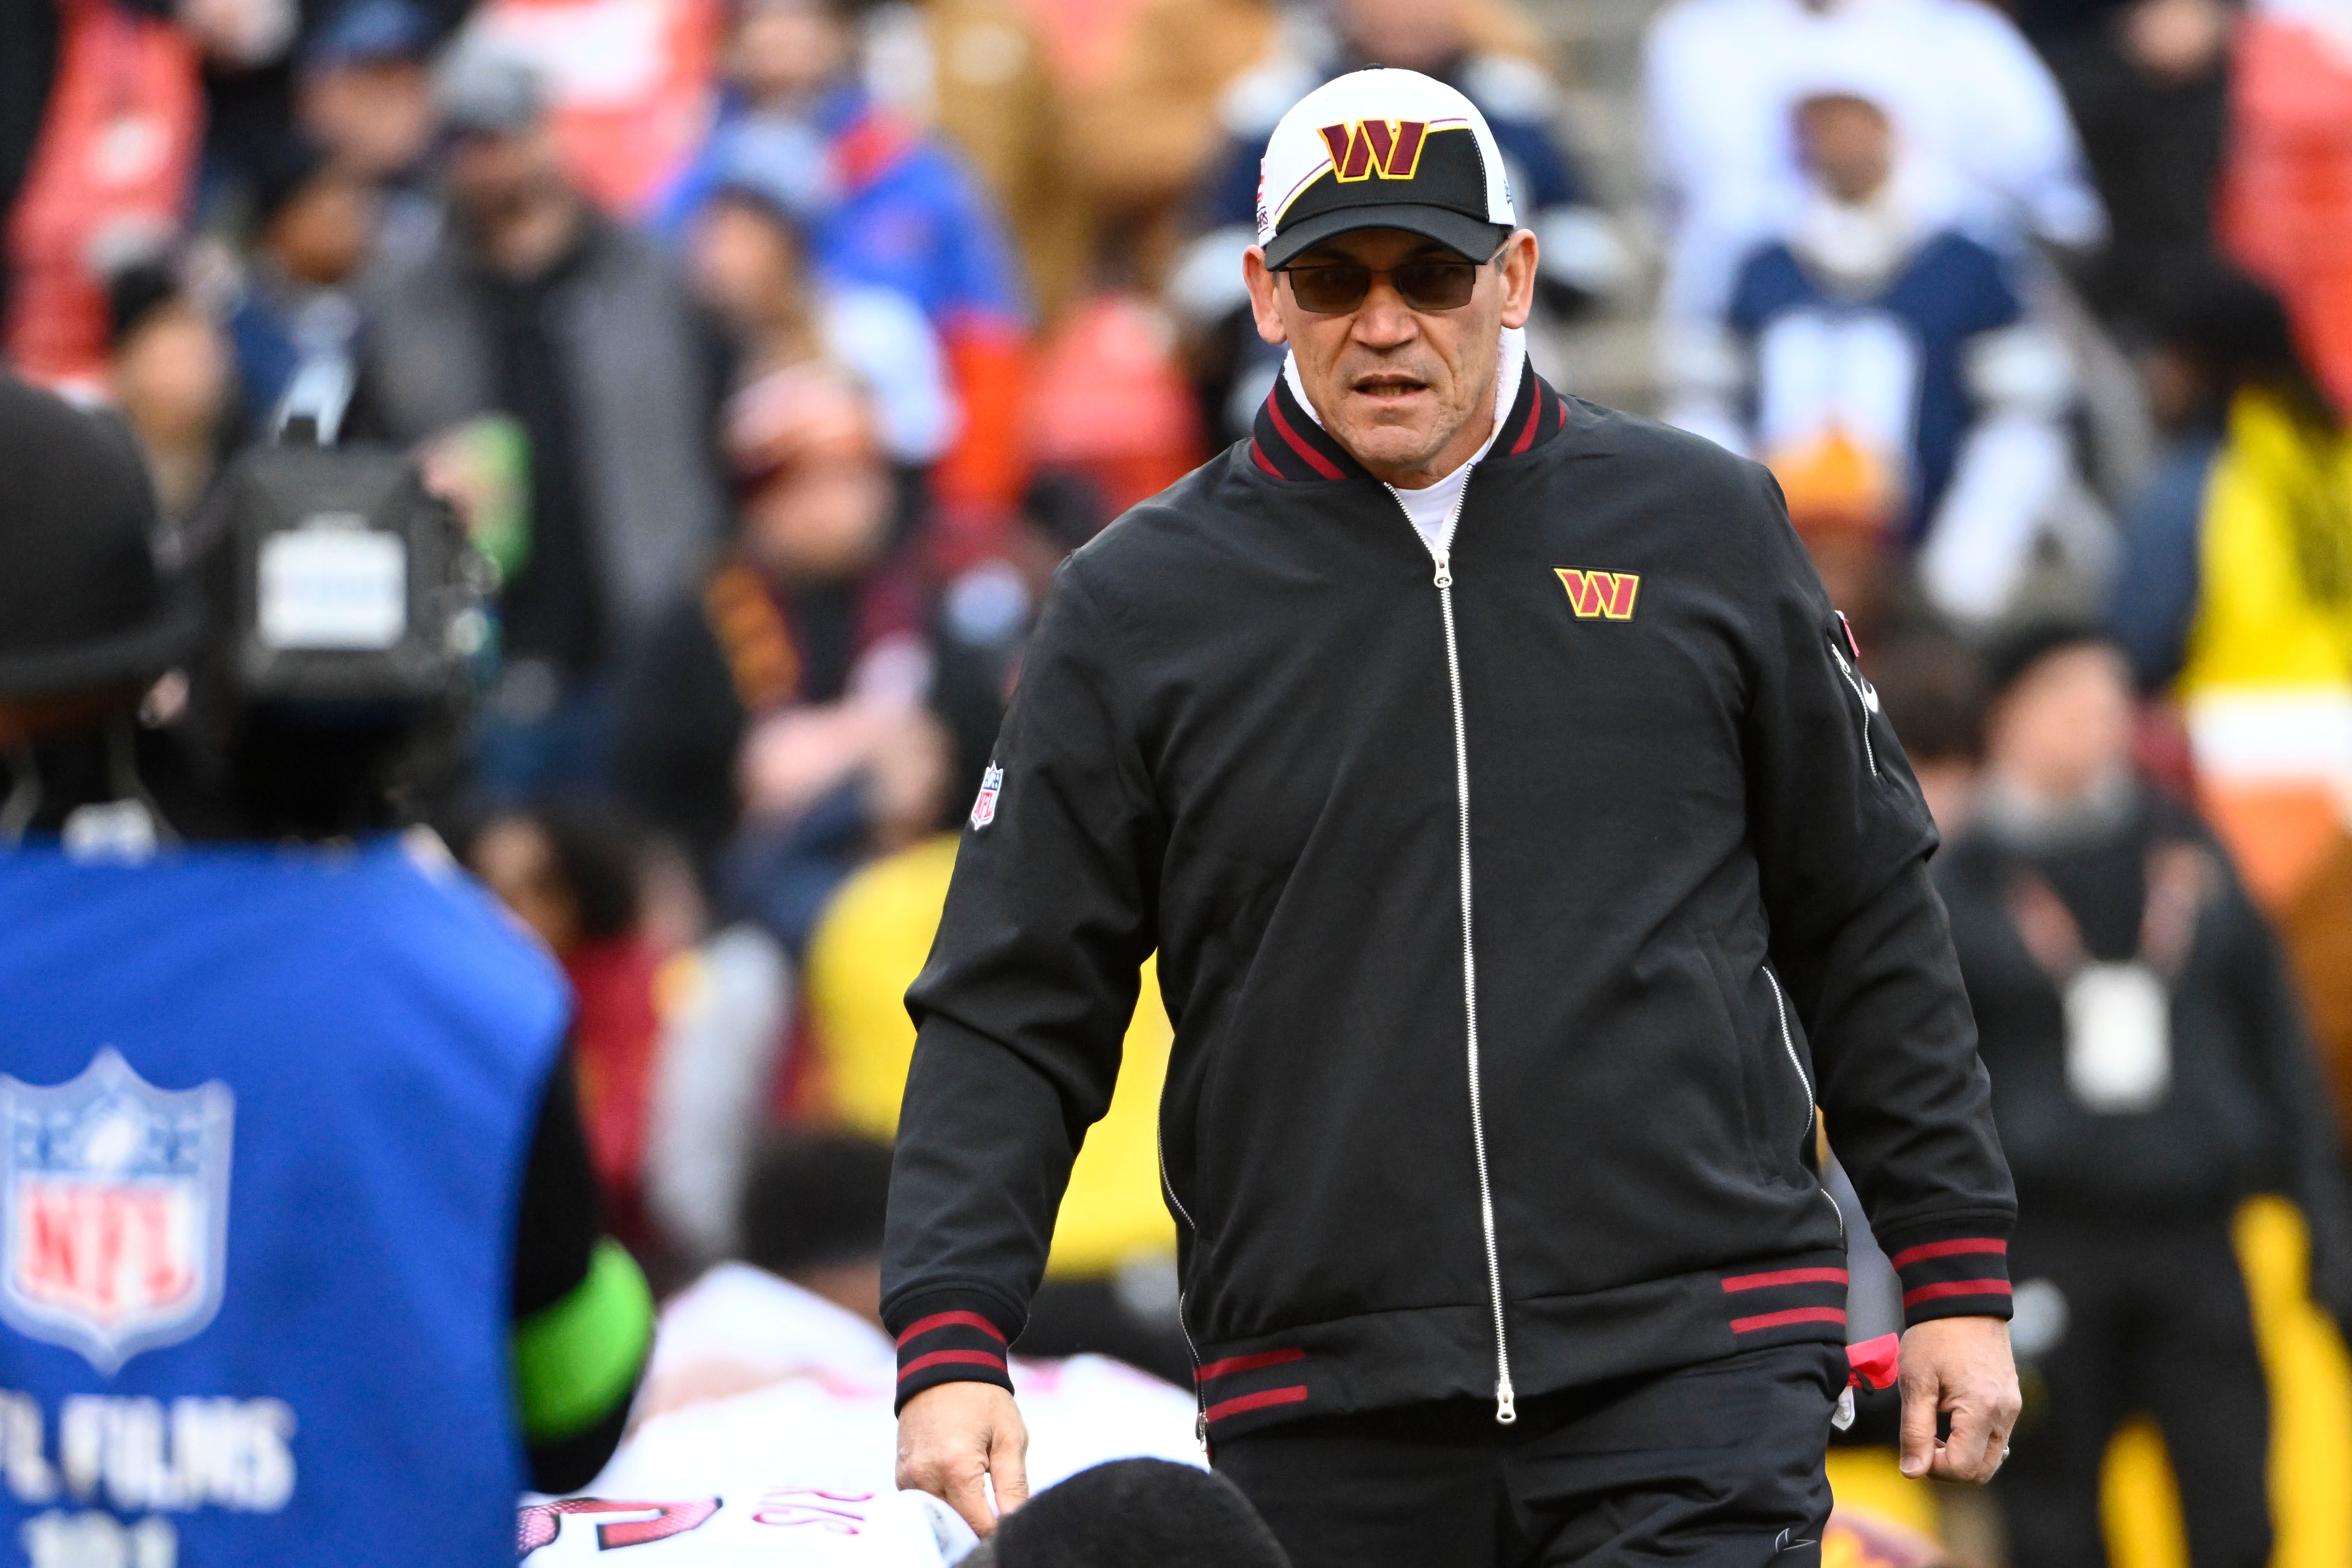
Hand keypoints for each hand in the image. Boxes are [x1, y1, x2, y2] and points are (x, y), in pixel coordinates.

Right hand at [896, 1382, 1028, 1536]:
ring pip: (937, 1517)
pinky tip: (957, 1483)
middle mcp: (925, 1477)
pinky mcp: (901, 1474)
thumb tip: (1015, 1522)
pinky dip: (941, 1502)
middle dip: (977, 1524)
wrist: (943, 1365)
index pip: (977, 1525)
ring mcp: (908, 1477)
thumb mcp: (1010, 1437)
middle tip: (995, 1504)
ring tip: (977, 1490)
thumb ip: (1013, 1486)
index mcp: (956, 1468)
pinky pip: (923, 1503)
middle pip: (954, 1526)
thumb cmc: (983, 1398)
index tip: (1009, 1521)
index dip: (997, 1530)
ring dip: (958, 1514)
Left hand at [1897, 1316, 2020, 1482]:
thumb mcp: (1916, 1381)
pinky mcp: (2010, 1401)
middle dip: (1948, 1467)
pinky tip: (1948, 1418)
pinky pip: (1994, 1437)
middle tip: (1922, 1443)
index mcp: (1982, 1409)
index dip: (1933, 1467)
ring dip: (1960, 1454)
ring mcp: (2011, 1408)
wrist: (1962, 1302)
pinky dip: (1971, 1440)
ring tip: (1933, 1428)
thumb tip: (1912, 1472)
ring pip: (1989, 1457)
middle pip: (1981, 1471)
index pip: (1963, 1468)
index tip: (1914, 1446)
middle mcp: (2005, 1414)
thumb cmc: (1935, 1337)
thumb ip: (1914, 1430)